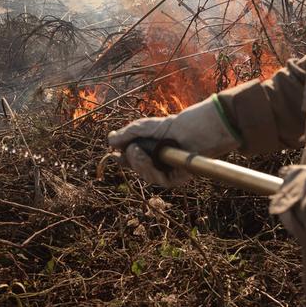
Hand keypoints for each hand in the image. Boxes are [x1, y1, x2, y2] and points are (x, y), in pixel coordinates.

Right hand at [108, 95, 239, 187]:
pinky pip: (159, 181)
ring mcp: (168, 169)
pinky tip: (149, 161)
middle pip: (137, 168)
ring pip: (146, 176)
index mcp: (150, 148)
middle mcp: (158, 160)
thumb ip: (128, 134)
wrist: (196, 129)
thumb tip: (110, 141)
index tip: (115, 153)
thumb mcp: (146, 127)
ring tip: (139, 152)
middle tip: (133, 149)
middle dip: (131, 160)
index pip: (132, 158)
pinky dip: (151, 171)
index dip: (123, 158)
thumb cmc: (174, 125)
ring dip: (139, 165)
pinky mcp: (177, 177)